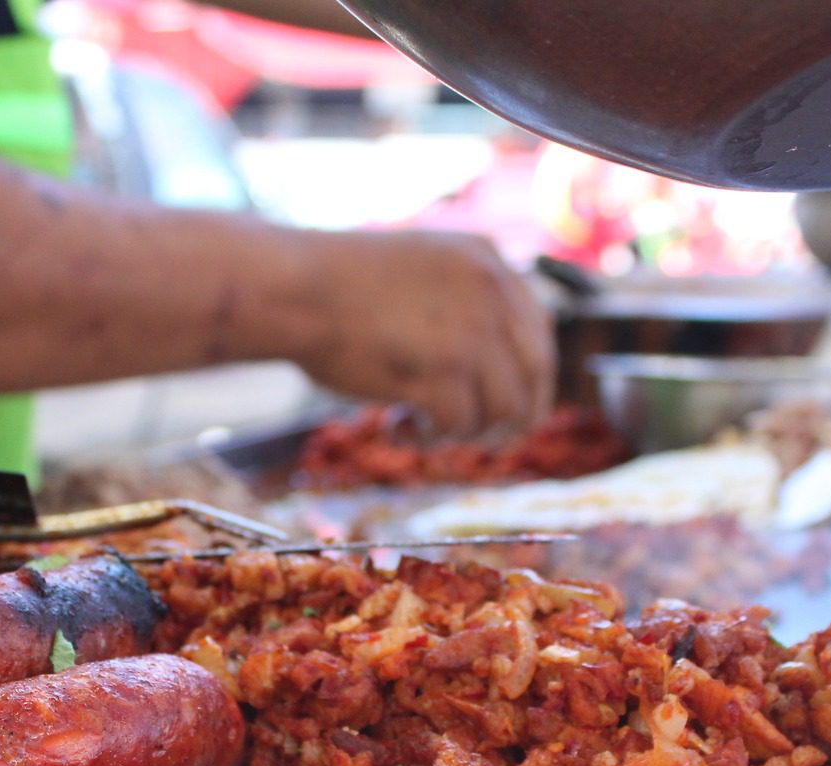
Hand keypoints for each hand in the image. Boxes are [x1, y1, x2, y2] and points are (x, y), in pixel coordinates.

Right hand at [296, 230, 555, 439]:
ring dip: (469, 432)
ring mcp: (470, 331)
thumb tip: (494, 363)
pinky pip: (458, 426)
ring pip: (504, 409)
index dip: (530, 378)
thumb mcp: (421, 267)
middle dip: (514, 417)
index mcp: (488, 260)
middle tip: (485, 439)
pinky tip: (397, 430)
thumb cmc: (338, 285)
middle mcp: (491, 292)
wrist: (292, 288)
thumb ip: (464, 299)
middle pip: (535, 375)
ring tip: (427, 430)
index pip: (538, 331)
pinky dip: (429, 440)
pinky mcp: (442, 371)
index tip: (511, 407)